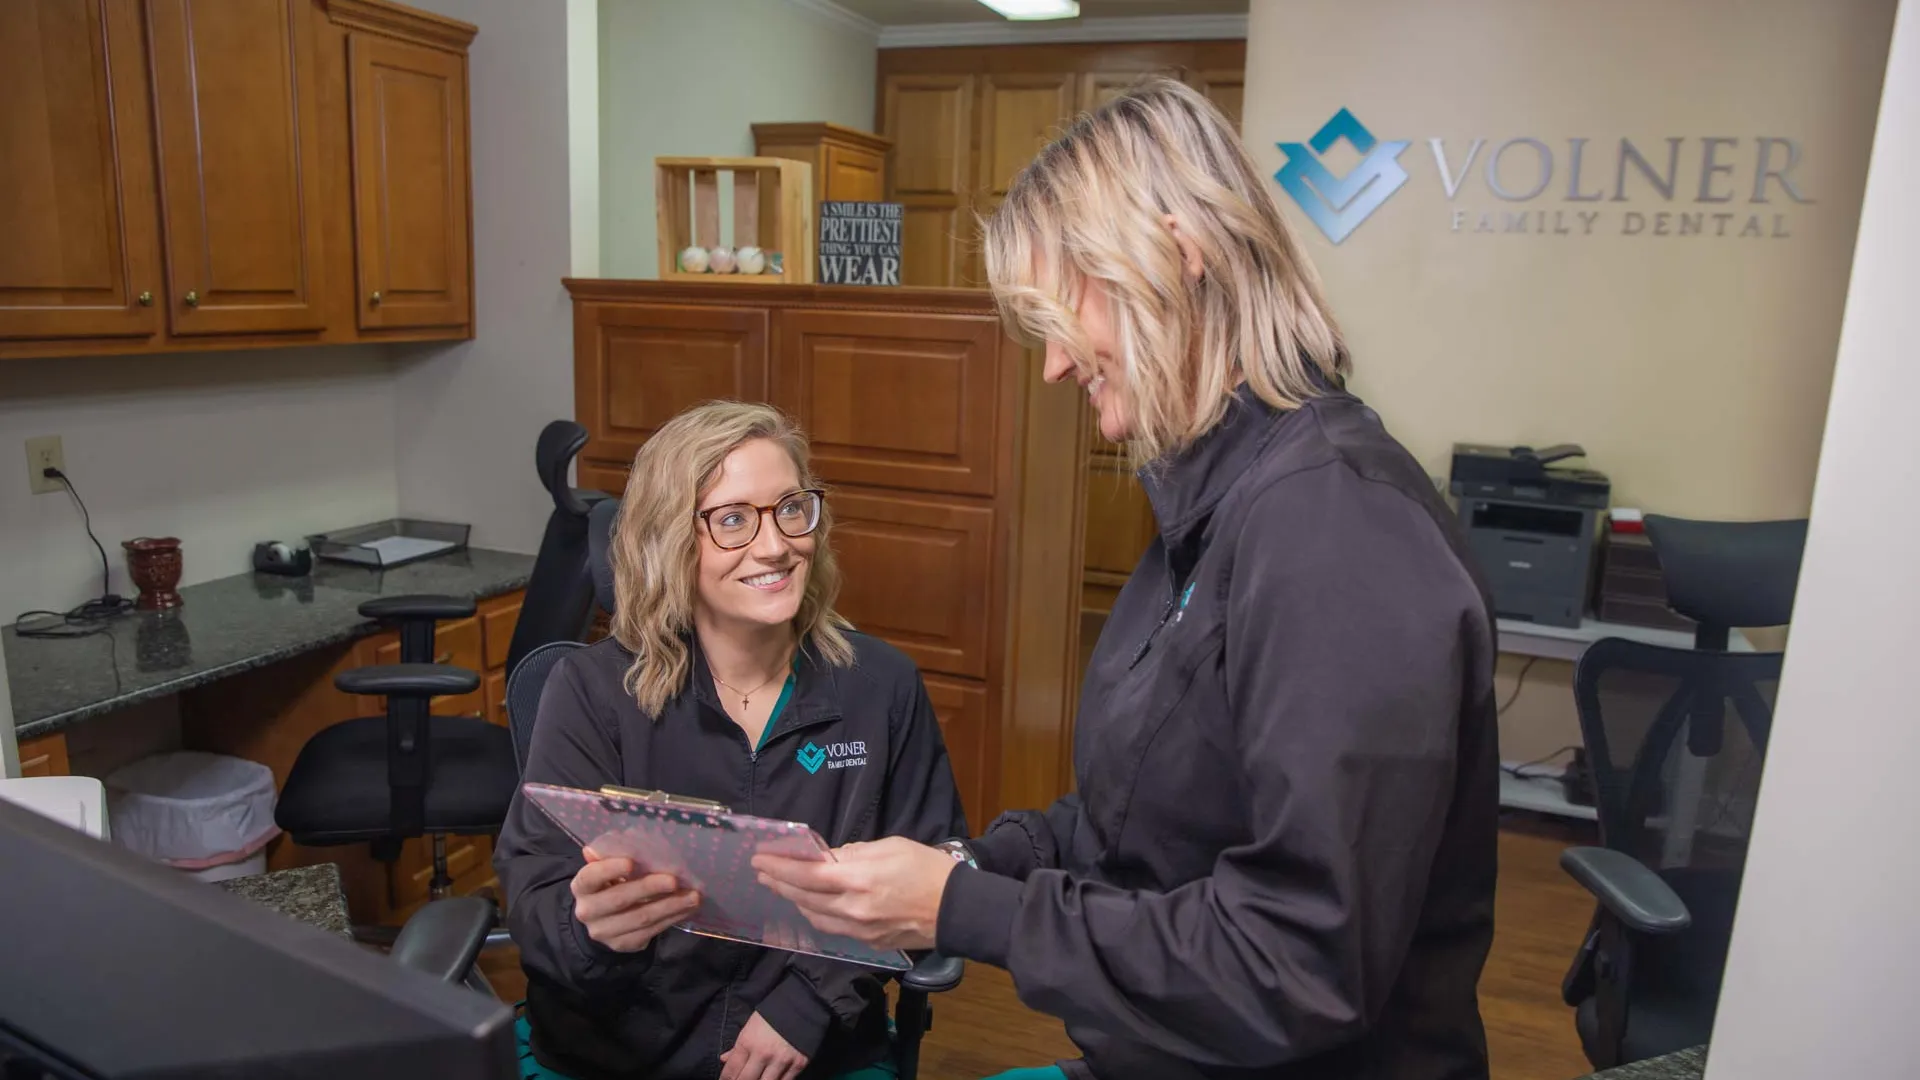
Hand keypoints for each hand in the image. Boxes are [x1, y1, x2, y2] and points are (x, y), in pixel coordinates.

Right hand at [571, 846, 699, 951]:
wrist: (604, 919)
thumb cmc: (612, 882)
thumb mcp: (611, 866)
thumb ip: (619, 852)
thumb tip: (633, 839)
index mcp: (582, 886)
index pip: (590, 877)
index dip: (609, 869)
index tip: (631, 862)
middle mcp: (587, 911)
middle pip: (619, 899)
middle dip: (649, 888)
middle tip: (674, 880)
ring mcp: (604, 931)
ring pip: (640, 918)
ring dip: (670, 906)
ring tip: (693, 895)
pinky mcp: (623, 944)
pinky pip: (651, 932)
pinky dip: (672, 918)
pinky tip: (687, 908)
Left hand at [719, 1010, 808, 1079]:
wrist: (804, 1004)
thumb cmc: (773, 1013)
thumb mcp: (751, 1025)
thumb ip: (738, 1046)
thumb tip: (724, 1059)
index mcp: (748, 1042)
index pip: (731, 1070)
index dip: (726, 1079)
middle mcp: (763, 1054)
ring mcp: (781, 1061)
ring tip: (757, 1079)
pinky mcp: (798, 1065)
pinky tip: (772, 1079)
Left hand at [752, 836, 957, 951]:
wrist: (956, 908)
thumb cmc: (927, 868)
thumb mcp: (891, 846)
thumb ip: (854, 852)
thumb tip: (828, 858)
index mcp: (858, 878)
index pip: (806, 873)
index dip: (779, 866)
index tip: (760, 858)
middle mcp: (852, 908)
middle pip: (803, 897)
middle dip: (779, 883)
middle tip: (762, 872)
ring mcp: (859, 929)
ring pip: (814, 916)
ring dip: (794, 900)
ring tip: (782, 886)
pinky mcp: (867, 943)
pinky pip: (832, 928)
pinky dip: (816, 915)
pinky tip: (811, 905)